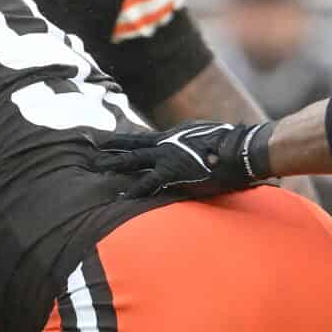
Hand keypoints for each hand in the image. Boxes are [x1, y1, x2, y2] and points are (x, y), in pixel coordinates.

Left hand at [91, 121, 269, 200]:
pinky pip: (147, 183)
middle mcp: (166, 142)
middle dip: (111, 146)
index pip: (144, 138)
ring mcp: (167, 156)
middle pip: (132, 143)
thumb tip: (196, 153)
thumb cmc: (231, 146)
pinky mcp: (172, 172)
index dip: (126, 139)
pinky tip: (120, 196)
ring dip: (113, 163)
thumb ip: (194, 145)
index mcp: (174, 135)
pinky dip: (132, 190)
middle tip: (91, 147)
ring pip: (133, 159)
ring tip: (95, 167)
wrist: (240, 150)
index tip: (110, 140)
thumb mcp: (207, 139)